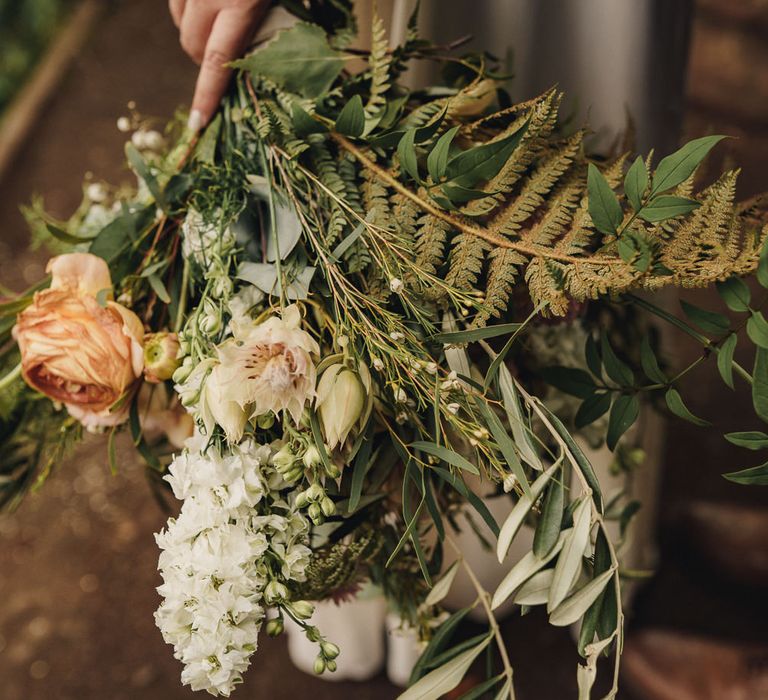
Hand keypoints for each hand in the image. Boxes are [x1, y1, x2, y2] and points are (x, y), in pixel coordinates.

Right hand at [170, 0, 268, 129]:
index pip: (218, 62)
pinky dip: (189, 9)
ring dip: (195, 32)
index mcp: (241, 5)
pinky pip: (177, 0)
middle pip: (193, 45)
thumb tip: (246, 61)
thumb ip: (261, 27)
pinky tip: (208, 3)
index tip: (198, 124)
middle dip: (204, 60)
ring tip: (219, 25)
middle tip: (226, 59)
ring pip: (181, 21)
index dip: (207, 96)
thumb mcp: (272, 0)